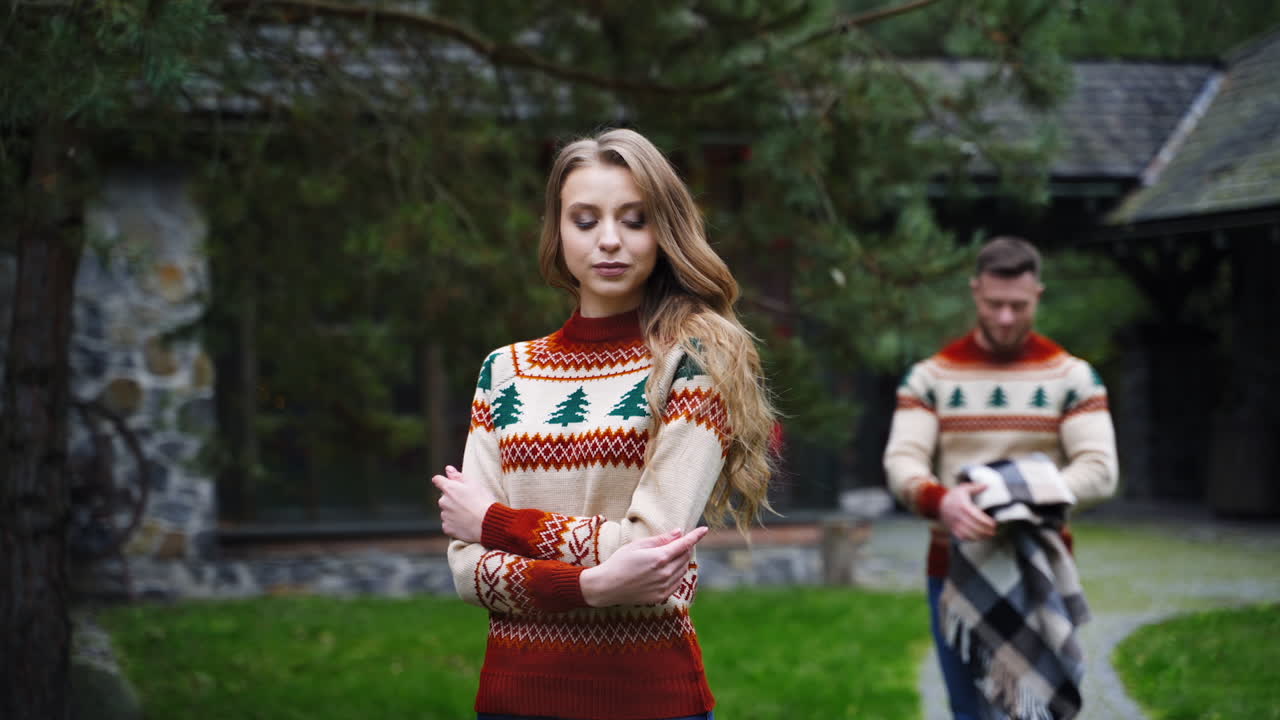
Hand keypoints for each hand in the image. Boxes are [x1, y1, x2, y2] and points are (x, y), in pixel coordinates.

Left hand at [430, 465, 495, 542]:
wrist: (487, 523)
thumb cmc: (482, 501)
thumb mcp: (474, 484)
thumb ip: (458, 476)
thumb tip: (448, 469)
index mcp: (449, 488)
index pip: (438, 480)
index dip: (443, 481)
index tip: (449, 484)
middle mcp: (443, 501)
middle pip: (444, 498)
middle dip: (452, 499)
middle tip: (467, 503)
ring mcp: (444, 516)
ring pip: (446, 511)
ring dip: (454, 512)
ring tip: (469, 515)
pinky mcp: (447, 528)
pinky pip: (448, 524)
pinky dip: (454, 524)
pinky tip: (465, 524)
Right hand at [579, 527, 708, 606]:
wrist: (607, 587)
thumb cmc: (619, 562)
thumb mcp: (638, 545)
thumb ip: (660, 539)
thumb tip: (678, 532)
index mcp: (660, 558)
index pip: (684, 544)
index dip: (696, 536)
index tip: (704, 529)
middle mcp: (665, 574)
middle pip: (685, 557)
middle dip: (685, 547)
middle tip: (679, 541)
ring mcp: (664, 587)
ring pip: (682, 570)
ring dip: (681, 561)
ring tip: (669, 555)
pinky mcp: (661, 597)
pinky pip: (677, 583)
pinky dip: (677, 574)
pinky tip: (667, 570)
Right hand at [940, 484, 996, 540]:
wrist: (939, 504)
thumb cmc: (954, 496)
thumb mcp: (964, 488)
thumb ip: (976, 487)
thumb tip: (987, 486)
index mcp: (963, 505)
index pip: (975, 516)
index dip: (985, 521)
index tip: (994, 524)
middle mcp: (958, 515)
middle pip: (973, 526)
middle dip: (985, 531)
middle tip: (994, 532)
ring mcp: (955, 523)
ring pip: (968, 533)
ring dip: (980, 536)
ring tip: (988, 536)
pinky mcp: (953, 529)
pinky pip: (962, 536)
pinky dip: (971, 539)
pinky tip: (979, 538)